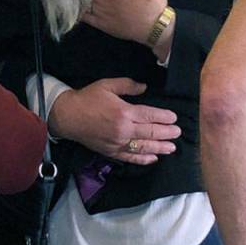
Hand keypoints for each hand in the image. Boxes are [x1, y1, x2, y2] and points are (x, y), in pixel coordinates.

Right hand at [49, 77, 179, 164]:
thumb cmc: (87, 98)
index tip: (174, 118)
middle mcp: (123, 129)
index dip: (164, 117)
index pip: (150, 116)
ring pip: (144, 147)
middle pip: (150, 132)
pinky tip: (153, 159)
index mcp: (124, 112)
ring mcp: (118, 143)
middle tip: (178, 133)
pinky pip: (130, 158)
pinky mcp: (111, 151)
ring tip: (172, 147)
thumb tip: (145, 88)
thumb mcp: (107, 85)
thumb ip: (128, 86)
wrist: (67, 116)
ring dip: (160, 148)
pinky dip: (143, 159)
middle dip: (167, 133)